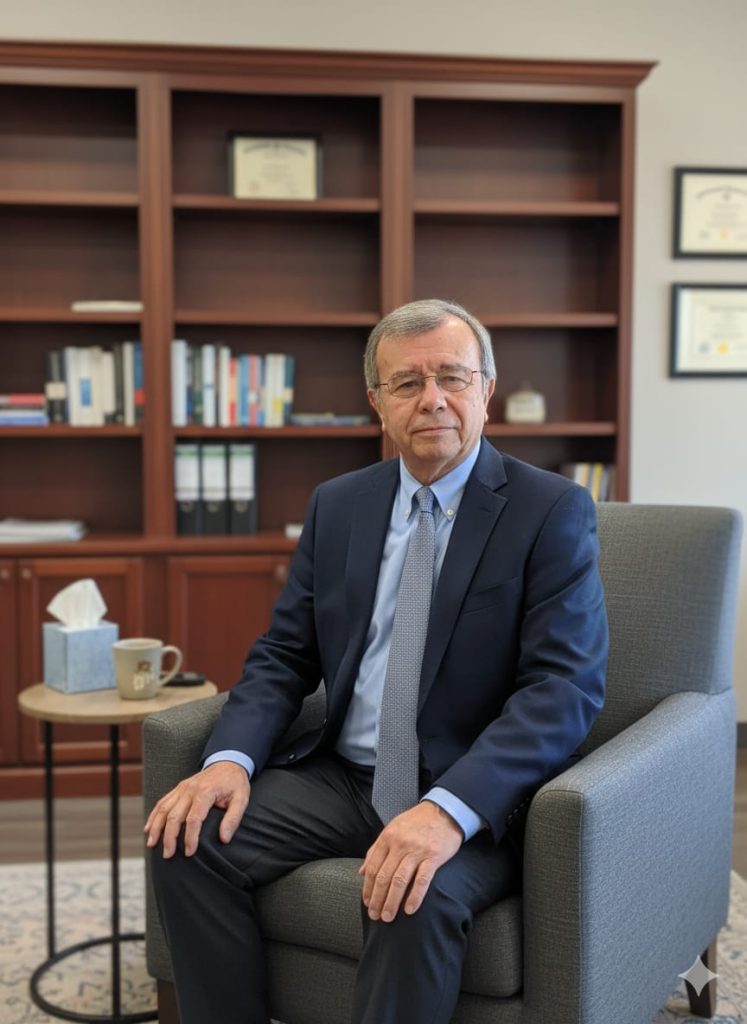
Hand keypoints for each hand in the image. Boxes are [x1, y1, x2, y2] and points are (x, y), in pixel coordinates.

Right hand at [144, 760, 249, 858]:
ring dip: (156, 828)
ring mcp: (182, 788)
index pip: (193, 819)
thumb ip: (233, 819)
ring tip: (152, 845)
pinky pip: (162, 802)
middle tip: (168, 855)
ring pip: (163, 809)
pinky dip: (153, 816)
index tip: (190, 852)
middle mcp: (190, 789)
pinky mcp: (178, 788)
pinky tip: (148, 828)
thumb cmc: (234, 783)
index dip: (190, 837)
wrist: (228, 762)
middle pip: (174, 816)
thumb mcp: (241, 799)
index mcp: (205, 792)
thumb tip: (224, 838)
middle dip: (169, 838)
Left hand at [359, 801, 462, 922]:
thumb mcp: (392, 829)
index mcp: (387, 838)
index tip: (367, 903)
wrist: (444, 811)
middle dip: (377, 899)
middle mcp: (400, 845)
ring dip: (392, 901)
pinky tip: (410, 909)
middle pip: (384, 876)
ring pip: (399, 880)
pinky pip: (422, 880)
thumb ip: (376, 850)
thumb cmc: (416, 821)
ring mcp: (417, 851)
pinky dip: (415, 896)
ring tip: (387, 917)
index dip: (368, 888)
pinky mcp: (434, 856)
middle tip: (374, 916)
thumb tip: (361, 871)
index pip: (372, 867)